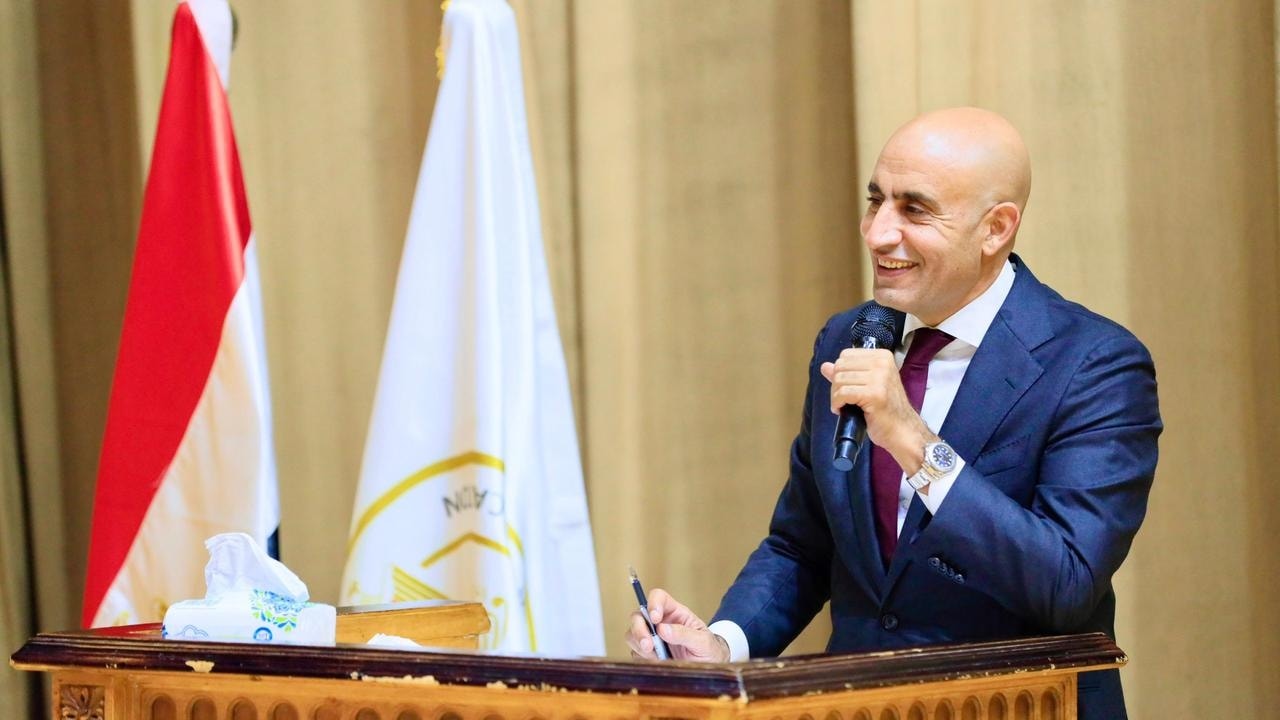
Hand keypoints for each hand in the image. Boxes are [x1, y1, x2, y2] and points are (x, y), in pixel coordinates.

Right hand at [624, 587, 729, 661]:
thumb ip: (685, 634)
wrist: (709, 670)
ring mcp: (652, 638)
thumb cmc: (709, 650)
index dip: (653, 604)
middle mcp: (660, 623)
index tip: (655, 619)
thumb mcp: (703, 642)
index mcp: (675, 613)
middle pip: (638, 616)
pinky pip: (635, 653)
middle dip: (639, 630)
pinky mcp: (648, 654)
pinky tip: (657, 663)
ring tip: (657, 657)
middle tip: (648, 645)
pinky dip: (642, 659)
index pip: (658, 597)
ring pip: (632, 634)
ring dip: (640, 645)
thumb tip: (662, 629)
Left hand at [820, 348, 933, 472]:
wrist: (902, 430)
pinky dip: (837, 404)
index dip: (840, 372)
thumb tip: (825, 366)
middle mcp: (882, 363)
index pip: (845, 355)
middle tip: (843, 400)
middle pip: (840, 366)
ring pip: (839, 380)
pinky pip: (843, 393)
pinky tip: (843, 410)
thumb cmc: (885, 410)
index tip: (847, 387)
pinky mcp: (874, 394)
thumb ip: (847, 373)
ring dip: (835, 396)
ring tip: (844, 406)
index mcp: (882, 356)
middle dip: (835, 385)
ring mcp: (879, 378)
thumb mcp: (866, 386)